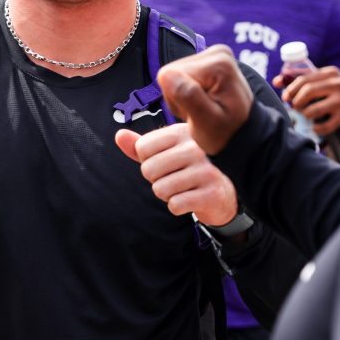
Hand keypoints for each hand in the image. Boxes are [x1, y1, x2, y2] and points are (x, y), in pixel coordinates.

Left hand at [115, 123, 237, 225]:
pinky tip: (190, 199)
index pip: (142, 148)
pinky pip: (175, 204)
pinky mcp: (211, 192)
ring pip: (160, 189)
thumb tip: (119, 135)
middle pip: (149, 169)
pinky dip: (177, 207)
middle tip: (173, 179)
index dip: (147, 162)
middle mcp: (195, 148)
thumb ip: (139, 146)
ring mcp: (205, 170)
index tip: (164, 164)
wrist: (220, 193)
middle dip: (156, 180)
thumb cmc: (185, 171)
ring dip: (167, 195)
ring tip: (182, 188)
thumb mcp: (162, 155)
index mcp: (181, 133)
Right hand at [156, 46, 254, 155]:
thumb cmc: (226, 131)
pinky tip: (202, 100)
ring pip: (174, 74)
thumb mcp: (208, 122)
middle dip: (179, 96)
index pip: (170, 74)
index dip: (175, 98)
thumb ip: (189, 96)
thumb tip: (167, 75)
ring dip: (182, 95)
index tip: (196, 111)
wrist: (241, 131)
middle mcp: (217, 53)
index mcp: (218, 64)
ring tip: (202, 107)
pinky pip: (180, 74)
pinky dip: (186, 92)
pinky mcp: (206, 60)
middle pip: (172, 72)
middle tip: (199, 111)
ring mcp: (213, 55)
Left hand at [272, 66, 339, 134]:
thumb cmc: (335, 91)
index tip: (285, 97)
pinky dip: (316, 128)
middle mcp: (338, 84)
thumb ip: (302, 80)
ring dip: (305, 114)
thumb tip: (276, 81)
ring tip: (304, 115)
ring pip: (314, 110)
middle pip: (308, 92)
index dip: (291, 89)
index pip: (304, 79)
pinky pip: (326, 125)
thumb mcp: (324, 80)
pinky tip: (314, 126)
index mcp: (330, 72)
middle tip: (294, 107)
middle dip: (296, 102)